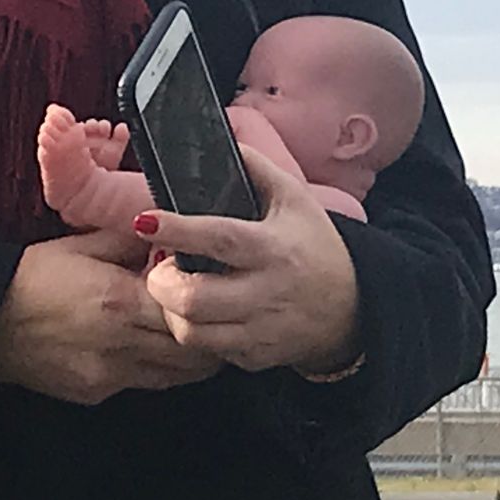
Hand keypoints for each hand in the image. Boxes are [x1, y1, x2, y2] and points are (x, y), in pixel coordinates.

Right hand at [0, 227, 223, 403]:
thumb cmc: (32, 275)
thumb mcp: (83, 244)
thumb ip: (132, 240)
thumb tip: (171, 231)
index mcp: (120, 300)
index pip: (190, 311)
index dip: (209, 303)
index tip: (217, 290)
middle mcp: (121, 343)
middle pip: (192, 353)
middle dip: (211, 337)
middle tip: (219, 318)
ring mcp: (109, 375)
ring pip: (175, 377)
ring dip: (189, 359)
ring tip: (192, 336)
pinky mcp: (95, 394)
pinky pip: (142, 385)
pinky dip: (156, 370)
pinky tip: (149, 348)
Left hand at [138, 146, 361, 374]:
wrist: (353, 307)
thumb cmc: (317, 246)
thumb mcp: (296, 199)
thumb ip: (257, 168)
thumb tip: (223, 141)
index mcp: (272, 247)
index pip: (218, 238)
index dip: (178, 230)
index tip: (146, 220)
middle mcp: (265, 292)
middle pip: (194, 299)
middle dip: (161, 284)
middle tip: (160, 269)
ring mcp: (261, 331)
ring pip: (193, 333)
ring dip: (171, 312)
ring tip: (174, 293)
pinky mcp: (256, 358)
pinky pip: (210, 351)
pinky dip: (196, 334)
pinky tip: (201, 315)